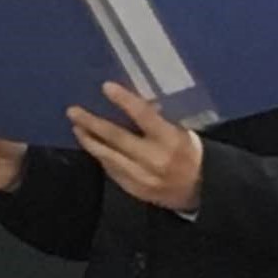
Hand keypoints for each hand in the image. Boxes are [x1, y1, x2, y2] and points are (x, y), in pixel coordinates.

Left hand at [68, 82, 202, 211]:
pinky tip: (93, 146)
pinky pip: (112, 171)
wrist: (204, 190)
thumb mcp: (182, 132)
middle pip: (117, 138)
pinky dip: (102, 157)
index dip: (124, 100)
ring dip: (90, 141)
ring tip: (77, 128)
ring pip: (109, 157)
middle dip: (92, 123)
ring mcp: (143, 178)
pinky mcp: (136, 190)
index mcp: (170, 140)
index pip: (144, 116)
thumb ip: (157, 119)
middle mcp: (155, 159)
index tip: (106, 86)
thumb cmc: (190, 153)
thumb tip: (132, 101)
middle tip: (73, 111)